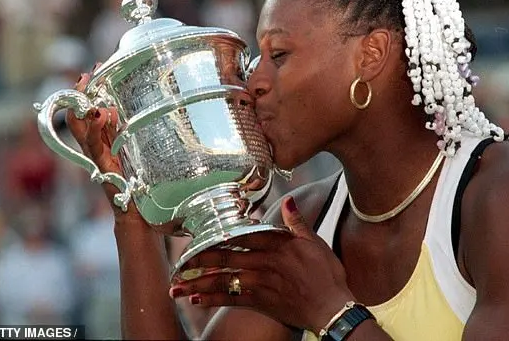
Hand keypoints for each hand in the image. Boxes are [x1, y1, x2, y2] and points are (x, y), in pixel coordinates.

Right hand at [65, 65, 139, 217]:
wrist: (136, 211)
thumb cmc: (137, 182)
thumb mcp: (133, 150)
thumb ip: (125, 132)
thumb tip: (120, 108)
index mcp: (103, 141)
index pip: (88, 111)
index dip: (87, 91)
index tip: (94, 70)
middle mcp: (95, 147)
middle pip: (78, 115)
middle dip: (78, 94)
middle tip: (86, 74)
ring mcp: (97, 156)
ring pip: (80, 127)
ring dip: (83, 105)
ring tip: (88, 86)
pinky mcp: (103, 166)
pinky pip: (95, 144)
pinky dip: (96, 128)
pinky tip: (101, 113)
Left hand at [170, 197, 354, 332]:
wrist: (332, 308)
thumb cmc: (326, 274)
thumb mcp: (314, 242)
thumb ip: (297, 222)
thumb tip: (289, 201)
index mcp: (276, 244)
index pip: (242, 235)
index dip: (219, 235)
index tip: (200, 234)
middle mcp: (263, 262)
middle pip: (226, 257)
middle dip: (199, 260)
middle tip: (178, 261)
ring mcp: (260, 283)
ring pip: (223, 280)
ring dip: (198, 283)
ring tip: (176, 286)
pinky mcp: (260, 302)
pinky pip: (231, 300)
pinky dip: (213, 299)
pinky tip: (196, 299)